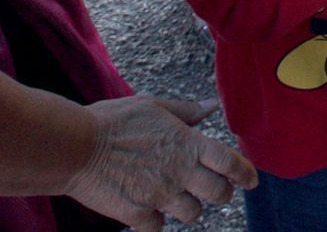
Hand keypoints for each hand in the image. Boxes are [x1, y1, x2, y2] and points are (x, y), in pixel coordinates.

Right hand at [64, 95, 255, 231]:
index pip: (229, 162)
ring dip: (188, 207)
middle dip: (220, 193)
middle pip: (218, 194)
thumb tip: (211, 106)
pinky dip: (156, 221)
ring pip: (192, 214)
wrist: (75, 147)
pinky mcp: (137, 214)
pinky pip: (158, 227)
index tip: (252, 180)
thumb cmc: (113, 121)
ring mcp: (159, 195)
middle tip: (212, 189)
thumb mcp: (153, 106)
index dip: (245, 173)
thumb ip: (186, 111)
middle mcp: (178, 171)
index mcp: (186, 143)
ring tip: (175, 196)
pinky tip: (148, 207)